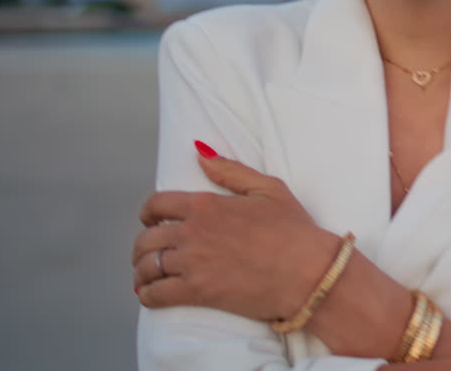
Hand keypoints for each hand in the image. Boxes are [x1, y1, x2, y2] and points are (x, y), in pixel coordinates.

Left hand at [132, 144, 340, 322]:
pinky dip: (148, 296)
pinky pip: (156, 294)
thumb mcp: (268, 189)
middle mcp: (192, 231)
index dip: (148, 214)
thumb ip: (230, 171)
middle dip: (143, 247)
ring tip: (148, 278)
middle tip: (149, 254)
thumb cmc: (294, 231)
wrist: (308, 272)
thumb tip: (200, 154)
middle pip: (146, 239)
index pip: (157, 205)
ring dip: (143, 273)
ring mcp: (192, 263)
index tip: (151, 222)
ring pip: (147, 267)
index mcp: (206, 205)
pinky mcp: (196, 292)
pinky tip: (151, 295)